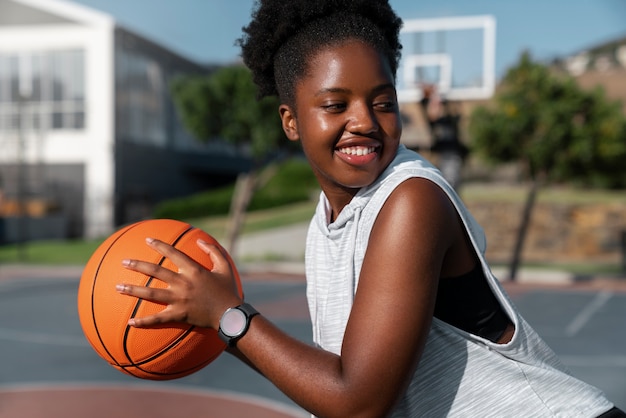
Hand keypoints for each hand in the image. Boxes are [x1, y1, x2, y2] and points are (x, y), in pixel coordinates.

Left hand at [116, 237, 242, 328]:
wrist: (230, 315)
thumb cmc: (228, 291)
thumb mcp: (225, 267)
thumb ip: (214, 251)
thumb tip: (200, 239)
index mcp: (193, 270)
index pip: (173, 253)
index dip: (160, 245)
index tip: (147, 240)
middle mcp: (183, 283)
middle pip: (156, 271)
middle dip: (138, 265)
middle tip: (124, 262)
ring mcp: (179, 299)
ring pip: (151, 294)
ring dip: (133, 290)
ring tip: (118, 287)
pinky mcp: (178, 315)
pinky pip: (158, 318)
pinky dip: (144, 321)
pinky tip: (130, 322)